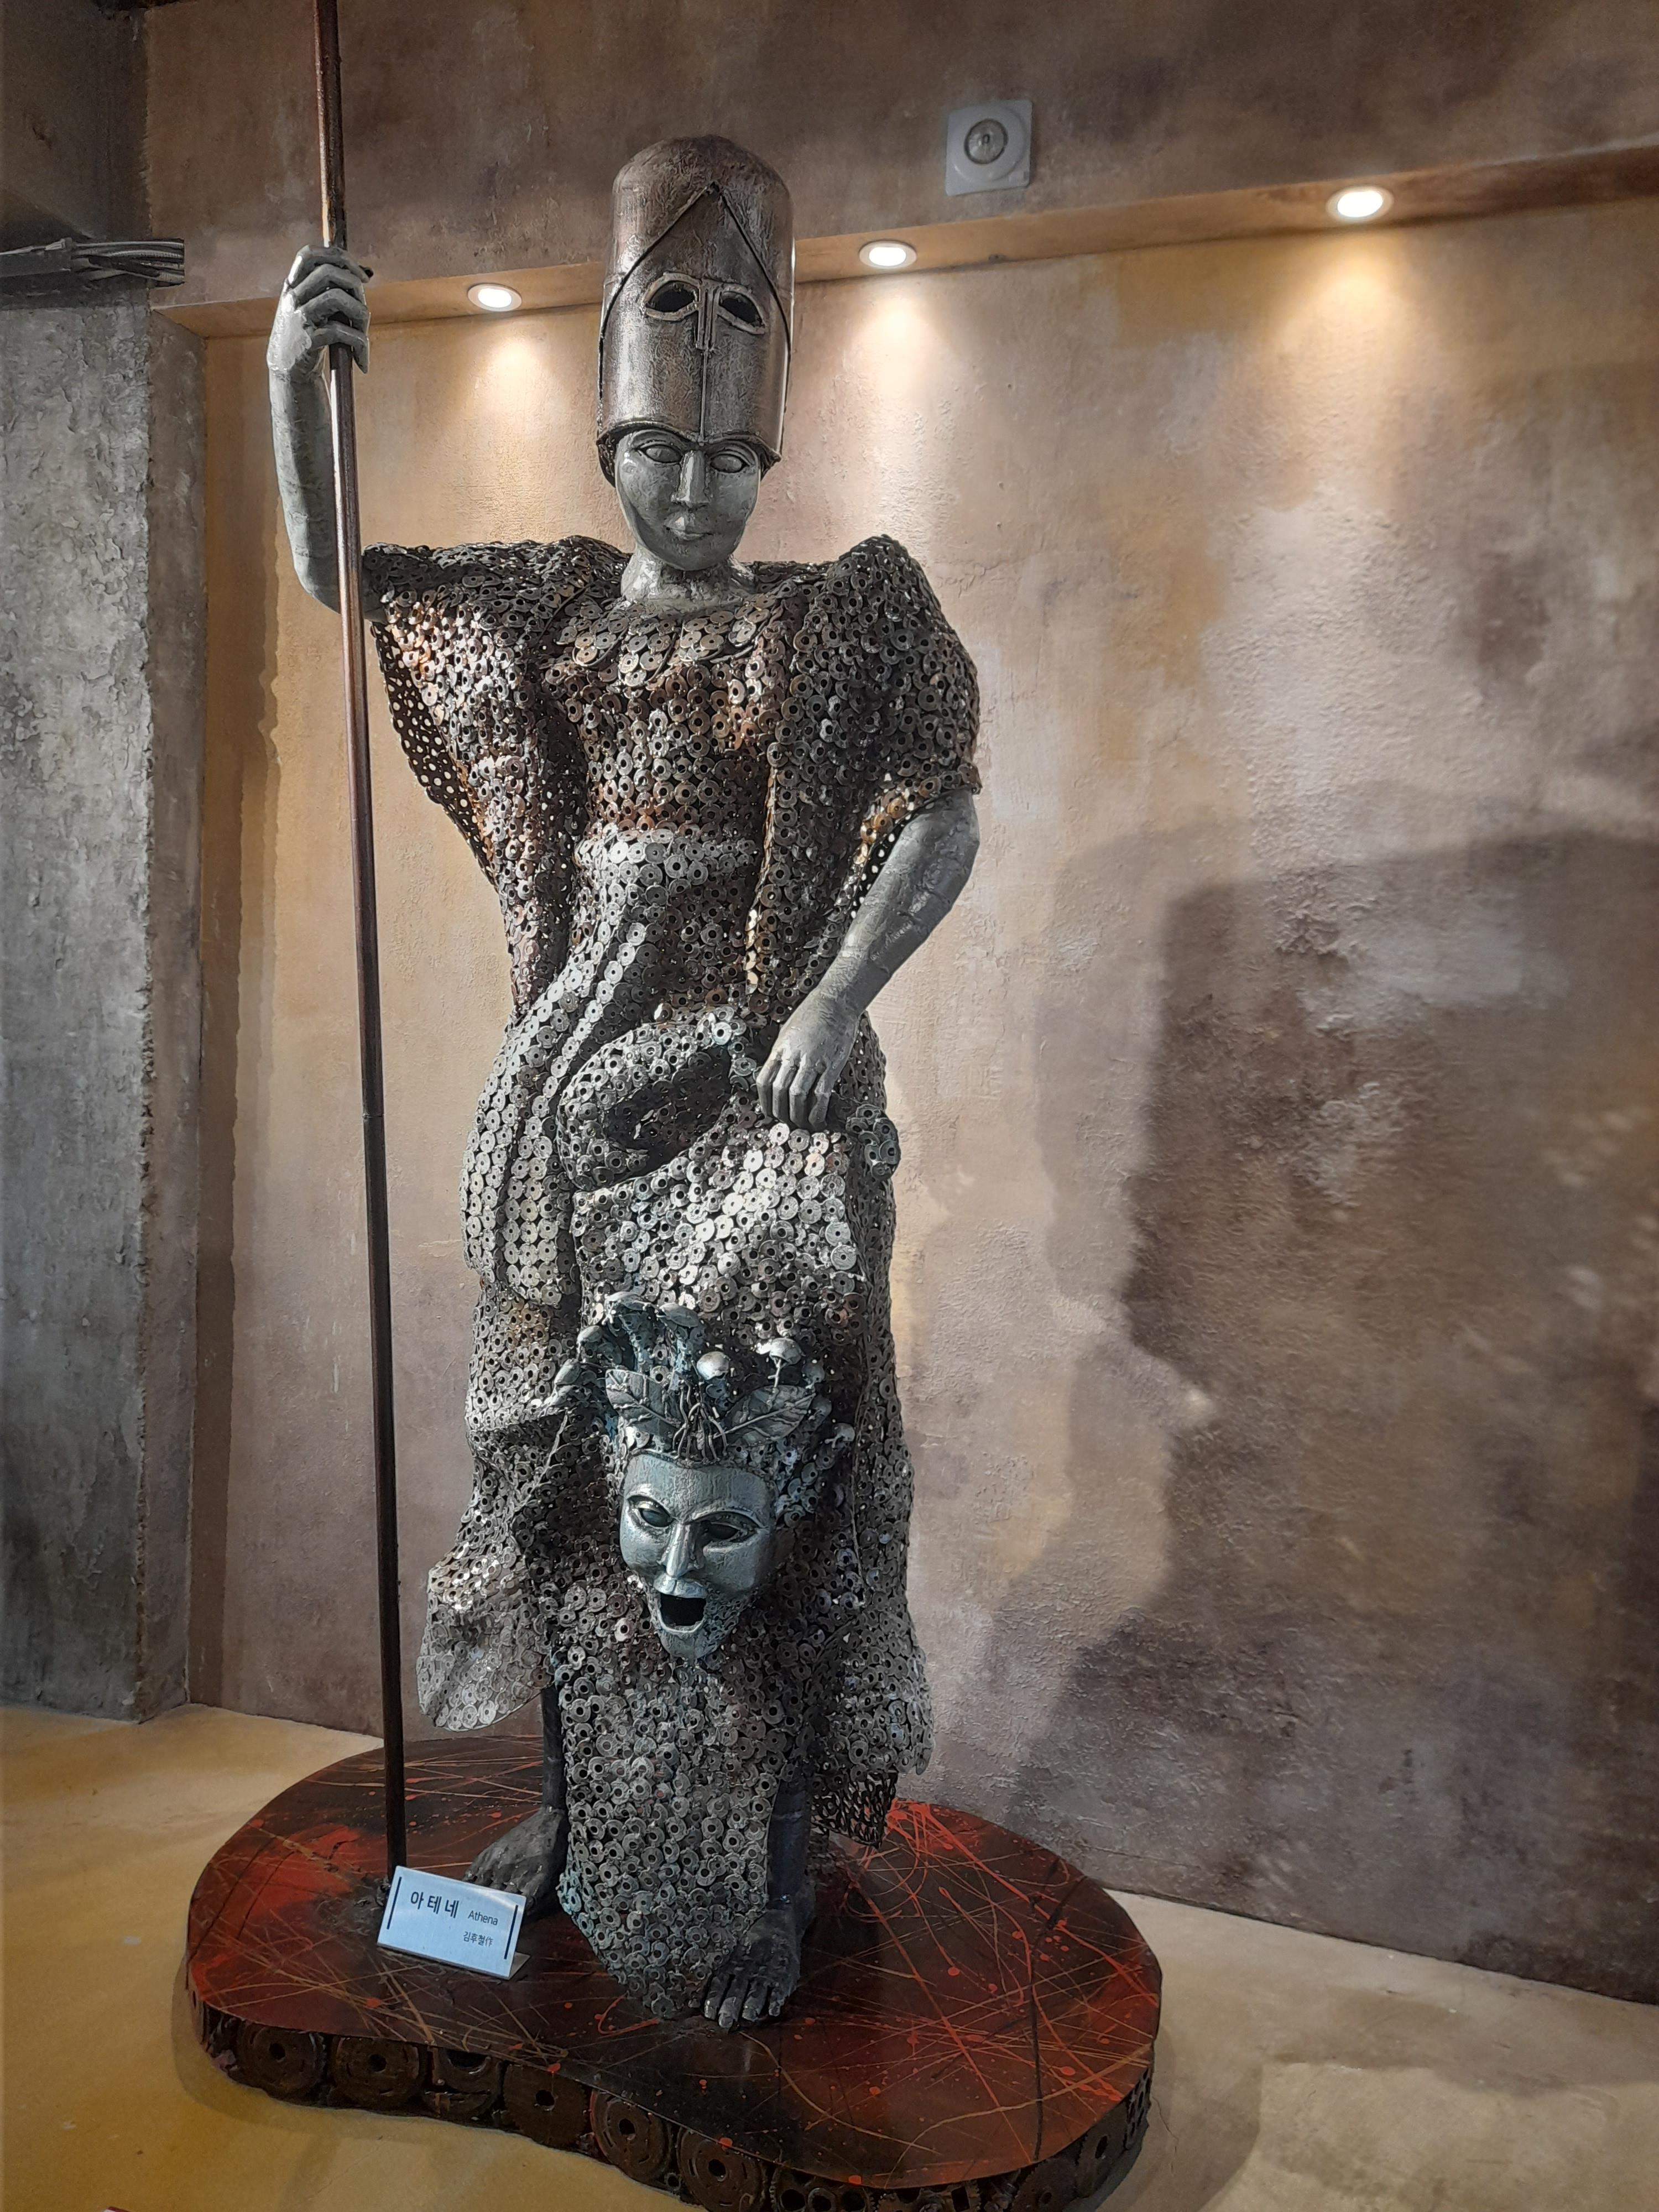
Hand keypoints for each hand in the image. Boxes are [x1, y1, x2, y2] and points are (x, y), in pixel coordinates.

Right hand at [267, 244, 369, 380]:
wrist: (288, 373)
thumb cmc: (308, 337)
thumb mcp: (310, 308)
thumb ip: (325, 290)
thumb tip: (360, 276)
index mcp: (293, 285)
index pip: (310, 254)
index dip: (338, 257)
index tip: (360, 275)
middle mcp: (293, 297)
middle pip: (329, 272)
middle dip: (356, 287)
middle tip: (364, 311)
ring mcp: (298, 317)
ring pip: (337, 297)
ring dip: (361, 316)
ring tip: (364, 336)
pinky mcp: (308, 340)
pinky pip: (341, 331)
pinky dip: (359, 344)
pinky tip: (361, 359)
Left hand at [756, 989, 858, 1128]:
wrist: (835, 1002)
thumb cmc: (812, 1015)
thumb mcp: (788, 1033)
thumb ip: (782, 1054)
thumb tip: (777, 1074)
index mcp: (780, 1049)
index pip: (764, 1081)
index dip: (764, 1101)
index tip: (769, 1112)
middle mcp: (793, 1056)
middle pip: (779, 1091)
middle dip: (780, 1112)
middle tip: (786, 1122)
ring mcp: (812, 1061)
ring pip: (797, 1095)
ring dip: (797, 1115)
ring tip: (801, 1124)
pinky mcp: (831, 1065)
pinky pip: (821, 1093)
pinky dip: (817, 1111)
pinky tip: (818, 1120)